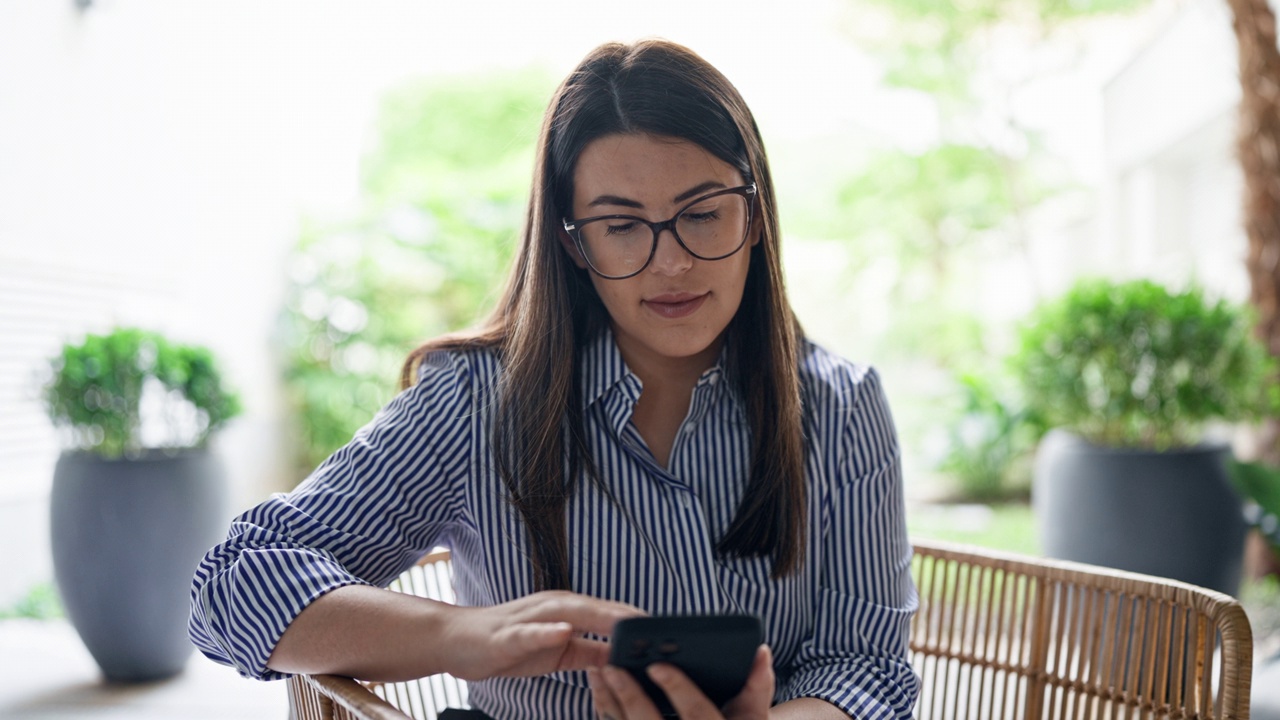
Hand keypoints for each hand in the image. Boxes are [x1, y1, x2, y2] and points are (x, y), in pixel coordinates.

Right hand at [438, 591, 644, 680]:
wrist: (457, 641)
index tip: (670, 630)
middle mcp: (552, 608)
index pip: (610, 615)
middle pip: (597, 609)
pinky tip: (563, 632)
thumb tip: (623, 660)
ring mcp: (529, 618)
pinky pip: (530, 632)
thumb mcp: (558, 652)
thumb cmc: (508, 645)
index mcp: (566, 613)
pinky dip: (547, 631)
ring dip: (596, 616)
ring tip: (624, 623)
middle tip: (659, 626)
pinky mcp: (507, 634)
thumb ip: (589, 653)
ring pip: (569, 613)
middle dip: (627, 616)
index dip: (638, 621)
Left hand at [587, 645, 774, 719]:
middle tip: (612, 667)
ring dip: (610, 704)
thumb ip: (757, 686)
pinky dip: (608, 714)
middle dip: (631, 697)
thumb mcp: (753, 717)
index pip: (700, 716)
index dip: (679, 691)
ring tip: (598, 673)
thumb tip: (761, 651)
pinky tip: (600, 693)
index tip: (657, 666)